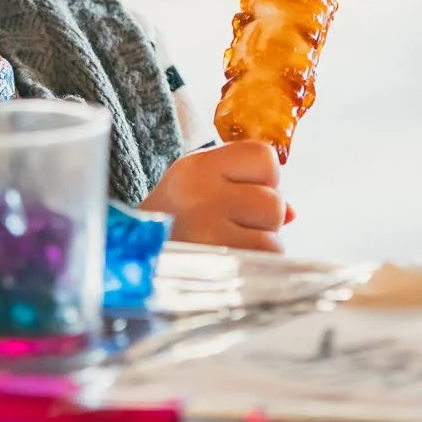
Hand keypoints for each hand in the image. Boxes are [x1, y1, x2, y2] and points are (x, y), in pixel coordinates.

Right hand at [137, 142, 290, 251]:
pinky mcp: (214, 257)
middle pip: (273, 199)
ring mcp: (206, 226)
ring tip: (226, 246)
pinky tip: (226, 261)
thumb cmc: (170, 227)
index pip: (264, 157)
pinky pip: (264, 257)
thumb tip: (292, 211)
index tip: (245, 194)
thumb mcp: (197, 192)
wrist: (129, 264)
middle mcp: (199, 190)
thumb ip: (243, 189)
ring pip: (273, 232)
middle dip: (263, 219)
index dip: (265, 179)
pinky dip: (256, 263)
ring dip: (260, 243)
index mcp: (196, 167)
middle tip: (232, 228)